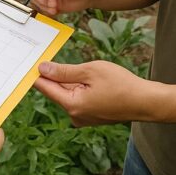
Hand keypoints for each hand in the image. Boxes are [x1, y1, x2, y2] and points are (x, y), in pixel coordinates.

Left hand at [33, 60, 158, 125]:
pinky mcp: (92, 116)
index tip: (29, 61)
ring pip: (68, 95)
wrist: (146, 102)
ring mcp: (84, 118)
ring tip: (78, 68)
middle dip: (55, 75)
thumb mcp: (91, 71)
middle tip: (49, 56)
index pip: (46, 88)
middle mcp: (75, 115)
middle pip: (57, 91)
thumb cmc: (121, 84)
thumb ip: (65, 71)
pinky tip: (89, 79)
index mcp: (72, 105)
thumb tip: (43, 69)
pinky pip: (79, 99)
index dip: (37, 73)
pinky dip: (80, 88)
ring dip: (69, 81)